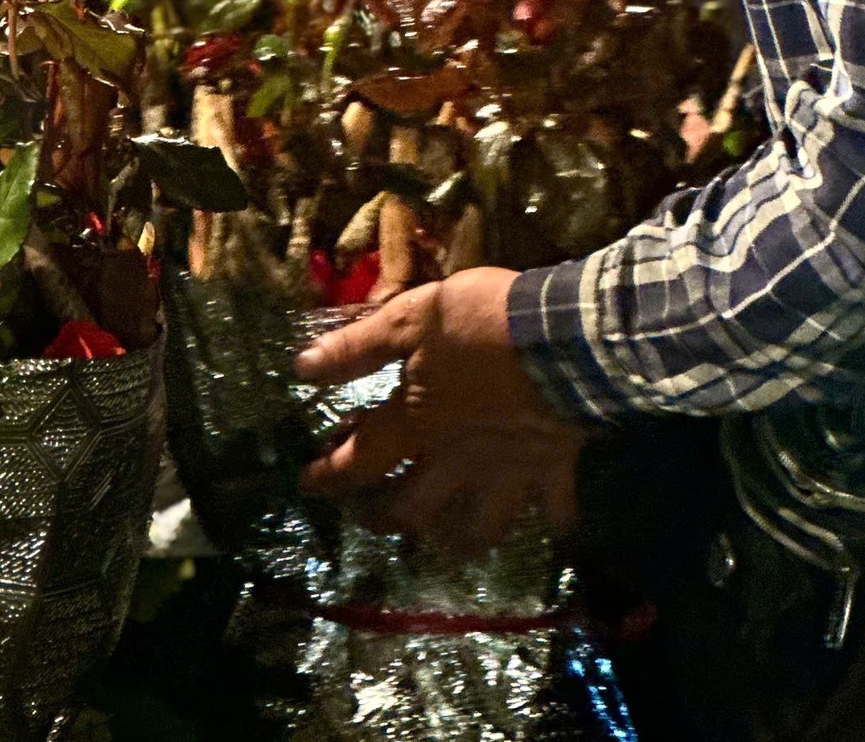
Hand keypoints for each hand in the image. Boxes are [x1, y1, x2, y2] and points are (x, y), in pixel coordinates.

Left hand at [295, 267, 585, 554]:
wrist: (563, 337)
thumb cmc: (479, 322)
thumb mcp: (408, 320)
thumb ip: (358, 348)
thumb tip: (302, 369)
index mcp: (417, 423)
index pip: (361, 459)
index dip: (330, 474)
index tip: (309, 484)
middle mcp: (458, 460)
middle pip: (416, 508)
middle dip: (389, 520)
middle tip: (373, 521)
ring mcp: (509, 470)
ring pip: (482, 526)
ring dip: (463, 540)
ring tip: (452, 544)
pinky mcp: (555, 468)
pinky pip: (556, 511)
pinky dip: (557, 526)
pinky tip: (558, 534)